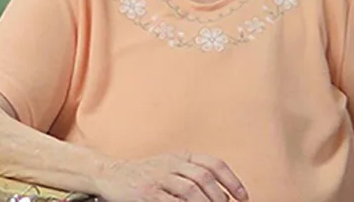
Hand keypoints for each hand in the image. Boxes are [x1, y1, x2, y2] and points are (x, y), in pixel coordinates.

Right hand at [94, 152, 247, 201]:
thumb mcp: (170, 166)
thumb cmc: (145, 175)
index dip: (232, 180)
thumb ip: (193, 176)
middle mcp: (171, 164)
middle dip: (220, 197)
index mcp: (181, 156)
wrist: (110, 175)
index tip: (243, 197)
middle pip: (204, 178)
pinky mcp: (146, 193)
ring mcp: (158, 178)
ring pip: (191, 190)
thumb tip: (224, 196)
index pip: (213, 164)